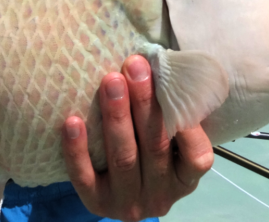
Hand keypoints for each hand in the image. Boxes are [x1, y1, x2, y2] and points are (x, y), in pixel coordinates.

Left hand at [62, 55, 213, 221]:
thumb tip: (161, 63)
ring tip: (110, 81)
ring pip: (123, 158)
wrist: (118, 191)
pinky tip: (73, 121)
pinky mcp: (97, 204)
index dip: (186, 122)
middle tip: (134, 66)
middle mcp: (161, 195)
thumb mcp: (170, 141)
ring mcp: (128, 203)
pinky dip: (78, 149)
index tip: (171, 83)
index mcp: (186, 179)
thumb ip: (171, 114)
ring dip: (116, 117)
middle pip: (154, 147)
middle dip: (144, 103)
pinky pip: (85, 178)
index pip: (196, 155)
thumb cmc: (149, 150)